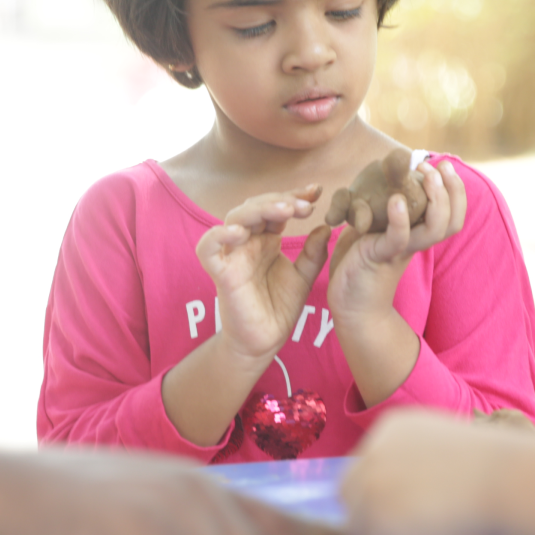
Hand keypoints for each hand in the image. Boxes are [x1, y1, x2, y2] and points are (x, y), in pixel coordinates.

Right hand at [196, 187, 331, 363]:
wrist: (264, 343)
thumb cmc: (279, 309)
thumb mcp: (303, 277)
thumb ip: (314, 253)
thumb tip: (327, 227)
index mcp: (266, 240)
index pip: (276, 208)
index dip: (294, 197)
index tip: (317, 191)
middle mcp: (248, 243)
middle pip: (256, 207)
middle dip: (281, 200)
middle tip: (306, 205)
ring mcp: (232, 256)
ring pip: (234, 218)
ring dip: (258, 210)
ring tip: (284, 209)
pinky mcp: (220, 274)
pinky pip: (207, 249)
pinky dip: (218, 236)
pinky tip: (239, 232)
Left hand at [328, 160, 466, 323]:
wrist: (350, 305)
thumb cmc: (360, 264)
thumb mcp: (375, 230)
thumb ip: (384, 211)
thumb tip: (387, 181)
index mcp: (417, 235)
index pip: (453, 214)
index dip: (456, 191)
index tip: (443, 166)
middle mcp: (415, 243)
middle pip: (451, 220)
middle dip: (452, 190)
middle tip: (437, 166)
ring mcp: (400, 251)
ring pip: (435, 229)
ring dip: (436, 199)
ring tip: (426, 175)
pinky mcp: (380, 257)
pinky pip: (397, 238)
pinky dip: (399, 219)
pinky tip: (396, 199)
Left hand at [340, 410, 516, 534]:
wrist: (512, 480)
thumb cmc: (500, 474)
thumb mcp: (452, 463)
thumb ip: (421, 479)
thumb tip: (408, 513)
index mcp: (395, 427)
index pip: (370, 469)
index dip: (390, 499)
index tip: (424, 514)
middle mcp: (374, 448)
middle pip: (351, 493)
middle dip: (378, 520)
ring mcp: (370, 478)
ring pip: (359, 524)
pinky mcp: (373, 510)